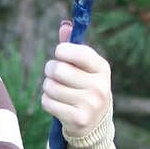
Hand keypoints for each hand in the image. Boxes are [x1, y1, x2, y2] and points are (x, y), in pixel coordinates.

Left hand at [41, 20, 111, 139]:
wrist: (94, 123)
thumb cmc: (84, 87)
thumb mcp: (83, 67)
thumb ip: (73, 47)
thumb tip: (64, 25)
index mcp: (102, 68)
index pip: (77, 52)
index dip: (62, 51)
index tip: (60, 55)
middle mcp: (100, 86)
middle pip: (58, 69)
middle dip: (50, 70)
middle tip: (55, 75)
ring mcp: (90, 104)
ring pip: (50, 86)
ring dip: (48, 87)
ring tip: (58, 91)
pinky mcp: (78, 119)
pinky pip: (47, 102)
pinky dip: (47, 102)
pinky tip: (57, 104)